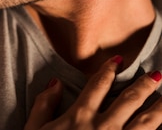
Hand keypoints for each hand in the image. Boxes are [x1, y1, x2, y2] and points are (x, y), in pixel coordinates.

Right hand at [25, 56, 161, 129]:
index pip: (98, 85)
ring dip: (160, 108)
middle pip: (130, 100)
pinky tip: (161, 127)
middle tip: (157, 75)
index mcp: (80, 116)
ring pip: (147, 121)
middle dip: (145, 85)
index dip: (108, 70)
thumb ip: (44, 105)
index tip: (118, 60)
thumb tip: (55, 83)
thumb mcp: (34, 129)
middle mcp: (103, 126)